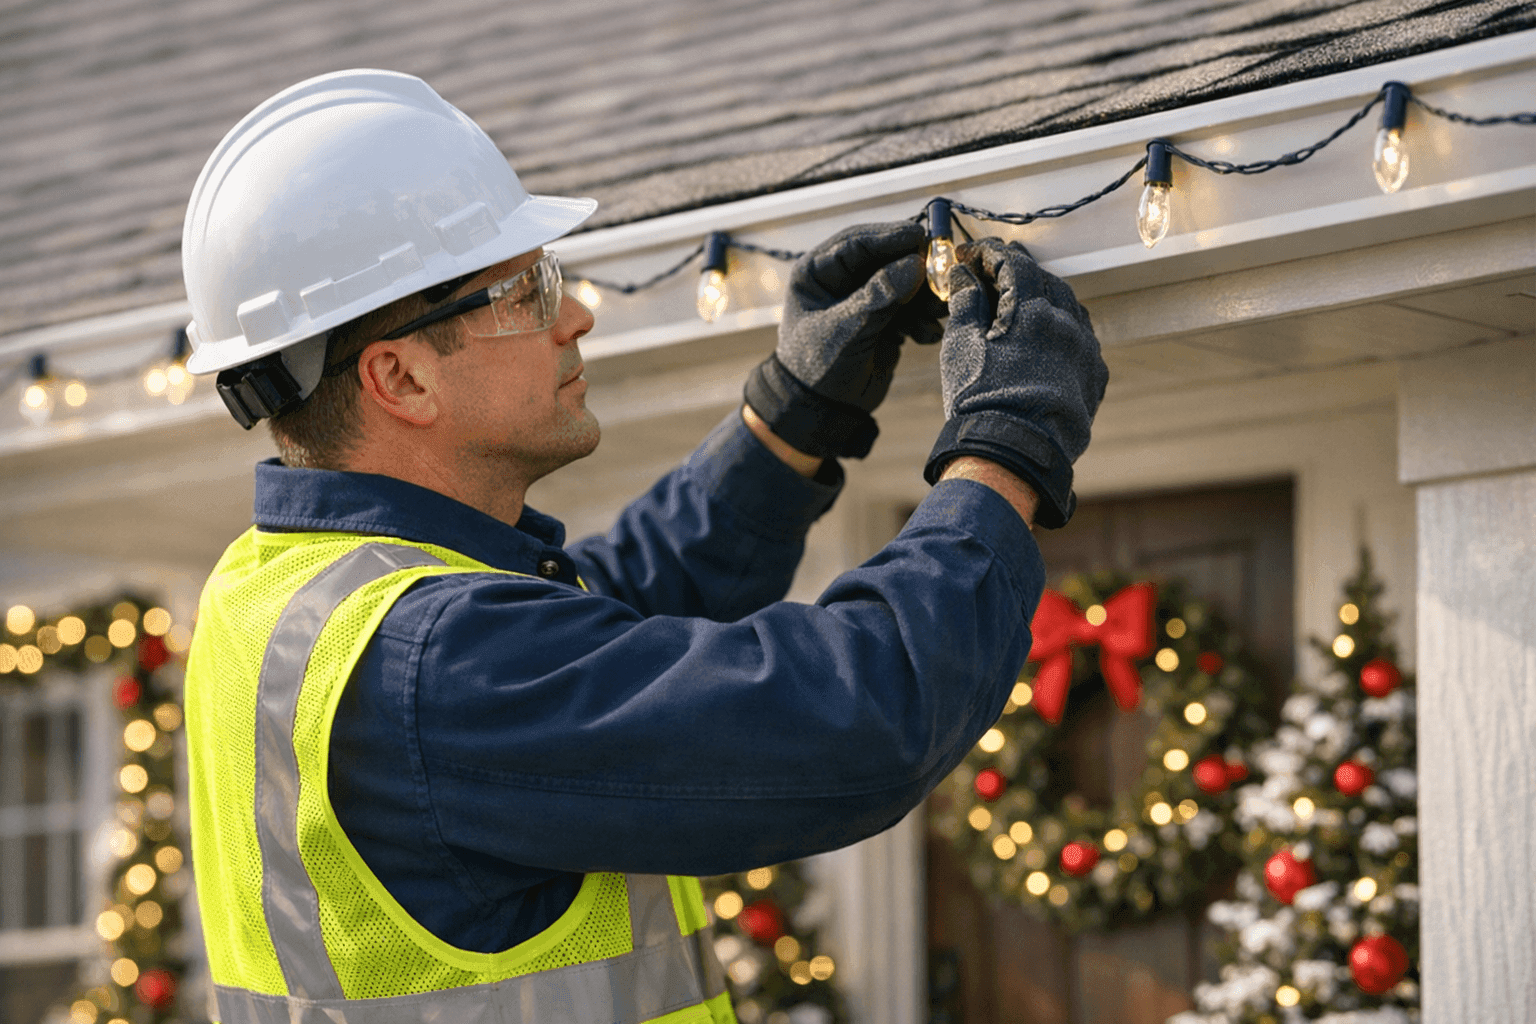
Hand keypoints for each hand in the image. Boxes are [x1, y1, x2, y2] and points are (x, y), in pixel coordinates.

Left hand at [744, 221, 946, 457]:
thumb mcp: (845, 332)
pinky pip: (912, 308)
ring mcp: (866, 297)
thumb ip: (877, 298)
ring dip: (924, 297)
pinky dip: (923, 319)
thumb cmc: (818, 369)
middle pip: (886, 258)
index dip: (889, 237)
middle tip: (942, 273)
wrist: (825, 411)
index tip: (920, 238)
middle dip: (915, 268)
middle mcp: (841, 279)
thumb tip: (915, 265)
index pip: (856, 243)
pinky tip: (926, 336)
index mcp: (817, 272)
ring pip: (904, 282)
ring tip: (937, 313)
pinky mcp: (886, 319)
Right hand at [925, 238, 1106, 527]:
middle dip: (1018, 272)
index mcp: (1033, 312)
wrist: (1014, 456)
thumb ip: (965, 304)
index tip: (971, 255)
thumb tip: (962, 276)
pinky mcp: (1094, 378)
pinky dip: (1062, 329)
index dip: (989, 254)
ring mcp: (1086, 352)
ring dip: (1044, 298)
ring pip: (1069, 307)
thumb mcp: (961, 348)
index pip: (1014, 263)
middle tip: (991, 274)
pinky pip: (1082, 340)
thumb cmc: (982, 404)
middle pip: (1046, 280)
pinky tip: (1044, 339)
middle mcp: (1067, 325)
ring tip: (1018, 305)